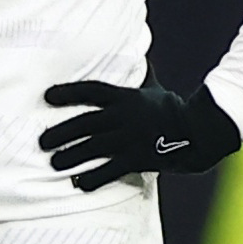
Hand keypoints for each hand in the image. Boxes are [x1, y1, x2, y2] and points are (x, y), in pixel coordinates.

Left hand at [36, 79, 239, 191]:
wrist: (200, 131)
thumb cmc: (175, 110)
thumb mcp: (156, 90)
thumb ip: (143, 78)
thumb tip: (142, 59)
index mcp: (127, 98)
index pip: (91, 91)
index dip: (68, 92)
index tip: (47, 96)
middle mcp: (125, 116)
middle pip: (84, 123)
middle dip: (60, 132)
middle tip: (41, 141)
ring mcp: (131, 138)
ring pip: (92, 147)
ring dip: (70, 155)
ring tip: (54, 162)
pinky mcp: (139, 158)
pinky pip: (110, 170)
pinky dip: (92, 178)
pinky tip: (79, 183)